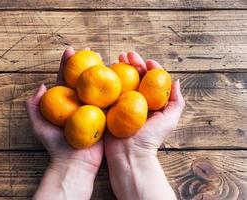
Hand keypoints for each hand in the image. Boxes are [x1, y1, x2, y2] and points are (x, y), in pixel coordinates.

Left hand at [26, 47, 102, 199]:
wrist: (74, 163)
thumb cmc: (55, 145)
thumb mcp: (37, 125)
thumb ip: (34, 105)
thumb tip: (41, 86)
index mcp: (64, 102)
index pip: (65, 78)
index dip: (66, 64)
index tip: (70, 50)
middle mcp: (80, 103)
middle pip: (83, 79)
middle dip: (88, 64)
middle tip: (93, 51)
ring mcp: (94, 110)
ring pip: (99, 87)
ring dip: (103, 73)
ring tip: (107, 59)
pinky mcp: (106, 117)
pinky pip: (111, 101)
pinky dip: (115, 89)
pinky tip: (120, 77)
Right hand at [105, 51, 184, 199]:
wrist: (129, 155)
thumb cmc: (151, 139)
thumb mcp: (170, 120)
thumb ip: (177, 102)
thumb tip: (177, 81)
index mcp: (150, 101)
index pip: (151, 79)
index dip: (150, 68)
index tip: (147, 60)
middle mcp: (136, 100)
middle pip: (134, 77)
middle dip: (132, 63)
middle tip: (127, 54)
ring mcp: (121, 103)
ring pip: (120, 81)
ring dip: (118, 68)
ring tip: (116, 58)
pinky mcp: (108, 108)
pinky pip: (107, 91)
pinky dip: (106, 80)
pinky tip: (105, 70)